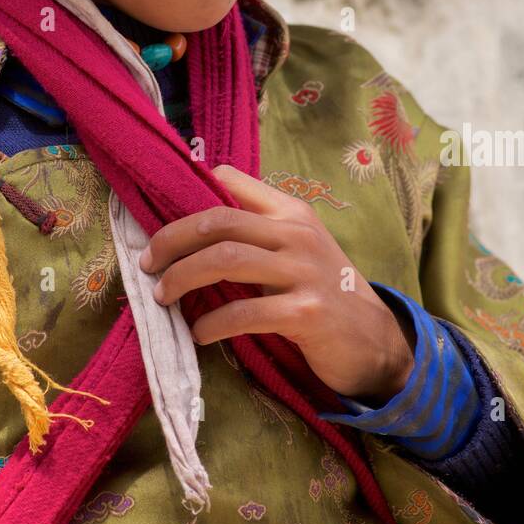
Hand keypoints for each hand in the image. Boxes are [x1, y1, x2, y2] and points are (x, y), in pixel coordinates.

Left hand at [138, 163, 416, 403]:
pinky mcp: (307, 314)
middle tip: (147, 264)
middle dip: (173, 240)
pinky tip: (200, 333)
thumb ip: (258, 227)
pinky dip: (213, 322)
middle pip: (220, 221)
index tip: (157, 224)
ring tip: (163, 296)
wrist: (375, 340)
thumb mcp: (297, 247)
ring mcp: (305, 272)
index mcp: (291, 212)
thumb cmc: (324, 290)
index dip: (187, 197)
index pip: (232, 183)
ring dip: (184, 278)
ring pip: (227, 260)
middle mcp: (298, 234)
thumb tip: (198, 212)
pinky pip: (246, 312)